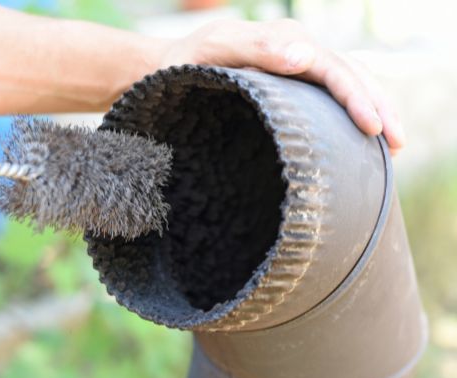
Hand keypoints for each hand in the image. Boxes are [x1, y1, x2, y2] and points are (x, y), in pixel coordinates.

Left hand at [161, 19, 404, 154]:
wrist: (170, 65)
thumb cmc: (185, 63)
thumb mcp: (211, 51)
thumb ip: (254, 49)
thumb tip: (305, 56)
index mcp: (284, 41)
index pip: (332, 68)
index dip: (357, 97)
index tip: (373, 128)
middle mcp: (297, 49)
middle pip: (351, 74)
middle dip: (379, 107)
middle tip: (398, 144)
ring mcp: (297, 66)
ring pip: (348, 83)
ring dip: (374, 110)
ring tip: (394, 146)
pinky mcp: (293, 84)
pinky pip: (330, 94)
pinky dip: (351, 113)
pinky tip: (361, 138)